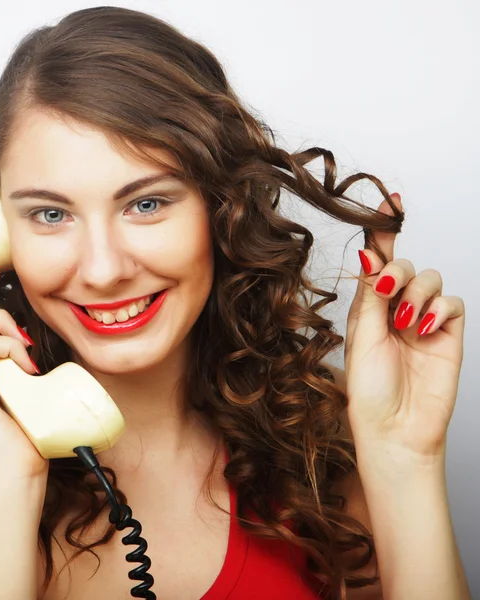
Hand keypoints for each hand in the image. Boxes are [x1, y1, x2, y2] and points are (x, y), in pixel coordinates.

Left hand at [344, 193, 464, 463]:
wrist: (395, 428)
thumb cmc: (369, 388)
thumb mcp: (361, 334)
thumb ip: (371, 293)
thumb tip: (368, 253)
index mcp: (369, 306)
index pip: (378, 260)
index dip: (384, 231)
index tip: (390, 200)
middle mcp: (396, 308)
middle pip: (405, 263)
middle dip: (397, 270)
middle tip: (388, 292)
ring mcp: (424, 319)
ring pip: (430, 278)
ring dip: (417, 293)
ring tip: (405, 324)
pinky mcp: (448, 333)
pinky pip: (453, 302)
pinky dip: (439, 309)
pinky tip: (424, 329)